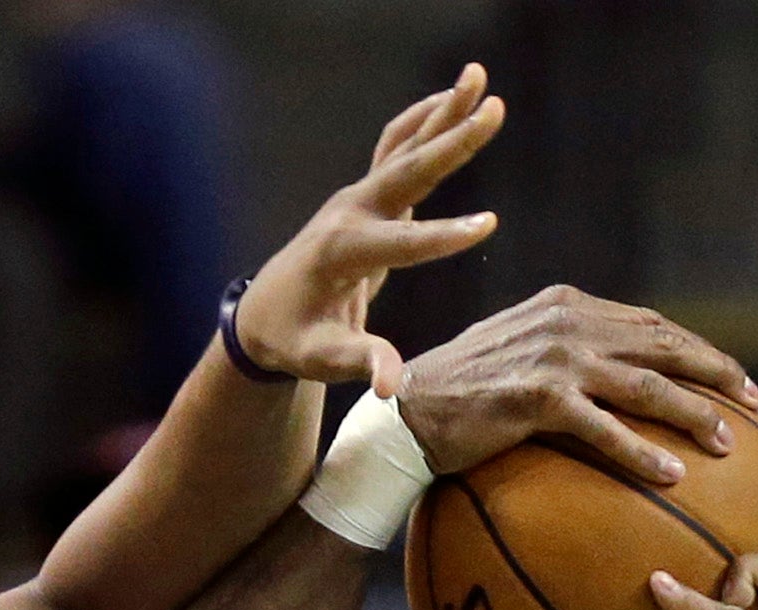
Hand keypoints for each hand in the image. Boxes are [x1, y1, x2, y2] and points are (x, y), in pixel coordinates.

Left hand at [234, 65, 504, 395]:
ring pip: (403, 147)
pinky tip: (453, 98)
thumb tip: (393, 386)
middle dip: (452, 142)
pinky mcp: (365, 197)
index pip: (399, 244)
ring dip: (442, 112)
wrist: (262, 315)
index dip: (442, 238)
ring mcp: (356, 200)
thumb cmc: (294, 341)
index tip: (488, 225)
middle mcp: (349, 214)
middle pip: (407, 172)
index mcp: (341, 254)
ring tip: (480, 77)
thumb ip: (361, 364)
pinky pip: (395, 149)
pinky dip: (423, 121)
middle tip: (495, 109)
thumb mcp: (323, 360)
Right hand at [398, 286, 757, 485]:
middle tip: (757, 406)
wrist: (406, 407)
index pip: (654, 325)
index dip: (702, 352)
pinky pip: (605, 429)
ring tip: (729, 445)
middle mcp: (569, 321)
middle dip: (718, 375)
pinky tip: (673, 475)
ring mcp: (555, 357)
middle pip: (664, 346)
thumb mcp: (519, 352)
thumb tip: (617, 381)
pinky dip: (643, 452)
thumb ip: (567, 352)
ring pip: (646, 385)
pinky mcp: (537, 398)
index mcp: (569, 305)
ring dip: (694, 415)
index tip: (738, 382)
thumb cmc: (461, 391)